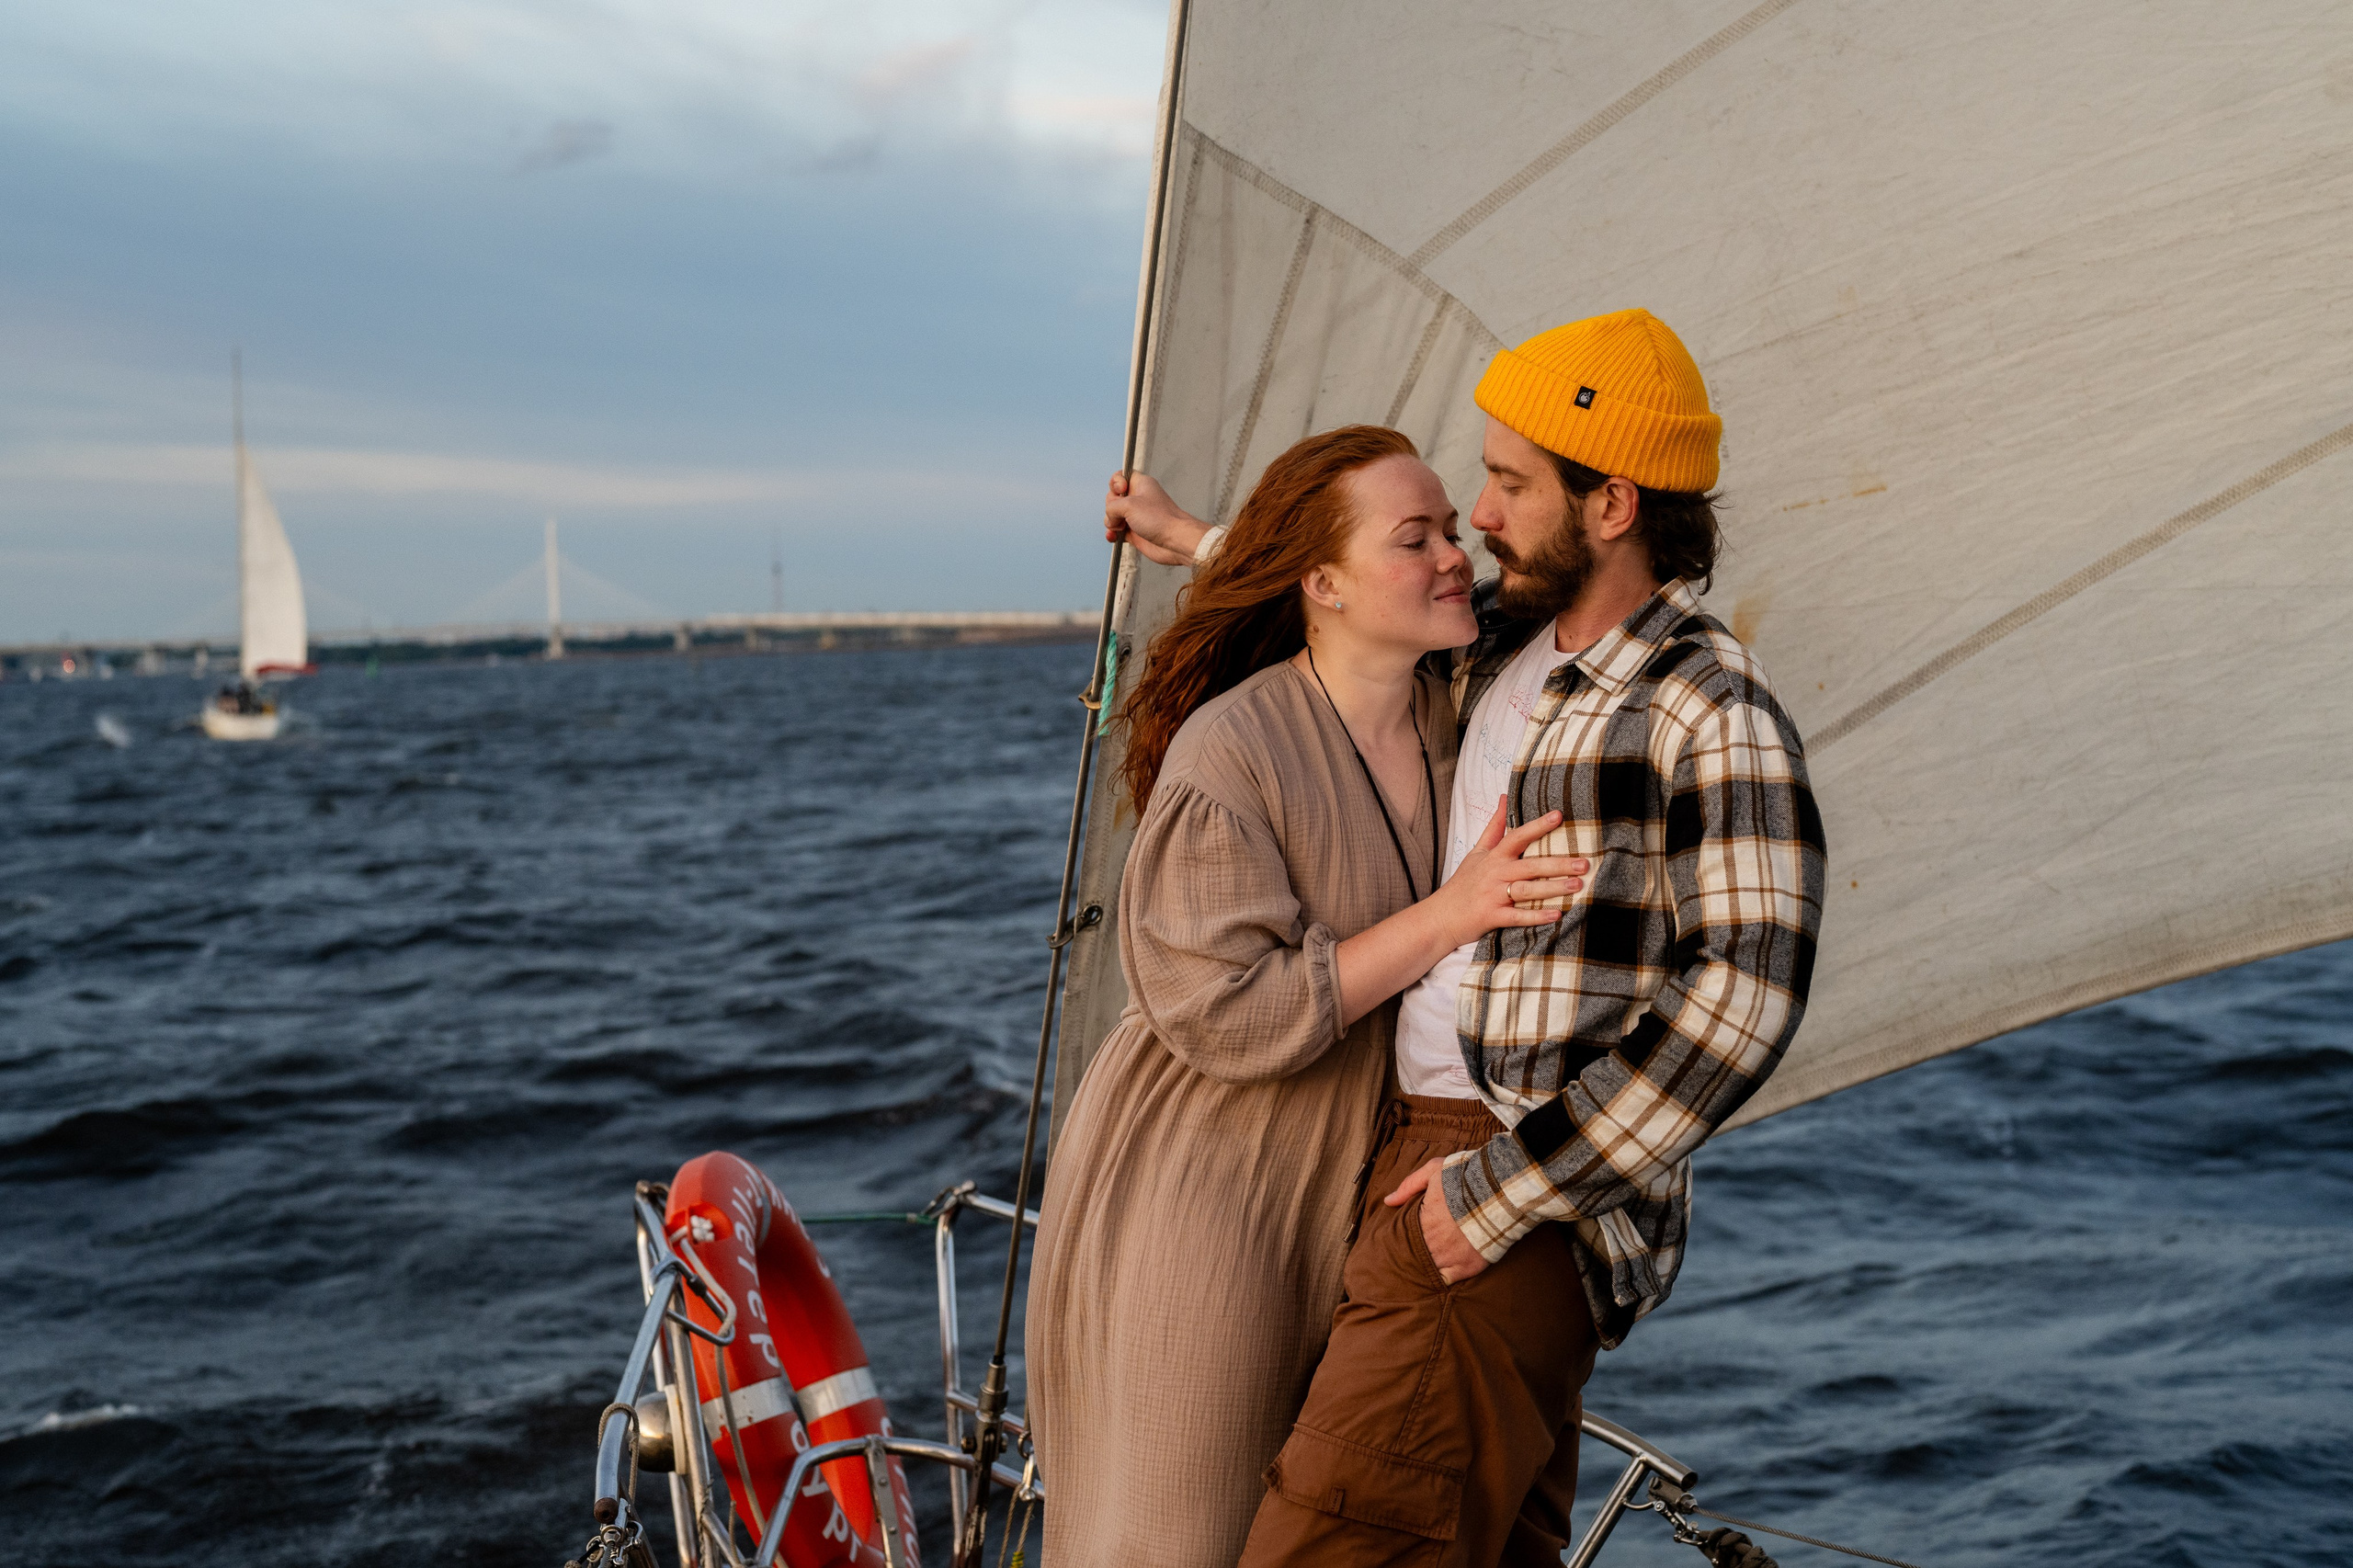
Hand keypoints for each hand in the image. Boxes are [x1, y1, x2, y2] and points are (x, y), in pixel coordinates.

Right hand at [1106, 472, 1208, 566]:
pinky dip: (1112, 533)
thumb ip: (1112, 507)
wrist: (1175, 541)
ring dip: (1111, 523)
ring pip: (1113, 516)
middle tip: (1122, 514)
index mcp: (1141, 484)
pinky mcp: (1134, 531)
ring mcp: (1135, 516)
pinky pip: (1116, 530)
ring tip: (1121, 528)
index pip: (1121, 476)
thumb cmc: (1161, 519)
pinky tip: (1114, 537)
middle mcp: (1138, 499)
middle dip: (1111, 508)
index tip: (1121, 490)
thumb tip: (1110, 518)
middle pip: (1112, 498)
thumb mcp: (1129, 505)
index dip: (1116, 483)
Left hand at [1385, 1158, 1488, 1283]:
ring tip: (1428, 1260)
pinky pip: (1448, 1280)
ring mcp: (1450, 1257)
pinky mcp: (1468, 1266)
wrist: (1500, 1191)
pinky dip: (1443, 1277)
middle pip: (1414, 1255)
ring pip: (1429, 1269)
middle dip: (1413, 1253)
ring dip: (1427, 1265)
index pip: (1403, 1237)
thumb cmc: (1466, 1178)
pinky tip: (1441, 1271)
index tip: (1405, 1237)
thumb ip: (1409, 1185)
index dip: (1403, 1238)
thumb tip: (1388, 1201)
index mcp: (1422, 1221)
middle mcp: (1433, 1243)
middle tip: (1414, 1251)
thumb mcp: (1434, 1171)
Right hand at [1423, 798, 1587, 948]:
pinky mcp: (1492, 917)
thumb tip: (1503, 797)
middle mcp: (1495, 874)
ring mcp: (1493, 896)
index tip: (1559, 816)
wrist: (1440, 917)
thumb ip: (1494, 827)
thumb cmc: (1463, 884)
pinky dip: (1537, 917)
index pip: (1517, 836)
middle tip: (1584, 863)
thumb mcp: (1476, 852)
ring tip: (1577, 886)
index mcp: (1493, 857)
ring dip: (1553, 888)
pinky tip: (1557, 915)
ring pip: (1527, 890)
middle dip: (1558, 864)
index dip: (1538, 826)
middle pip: (1530, 866)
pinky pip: (1518, 917)